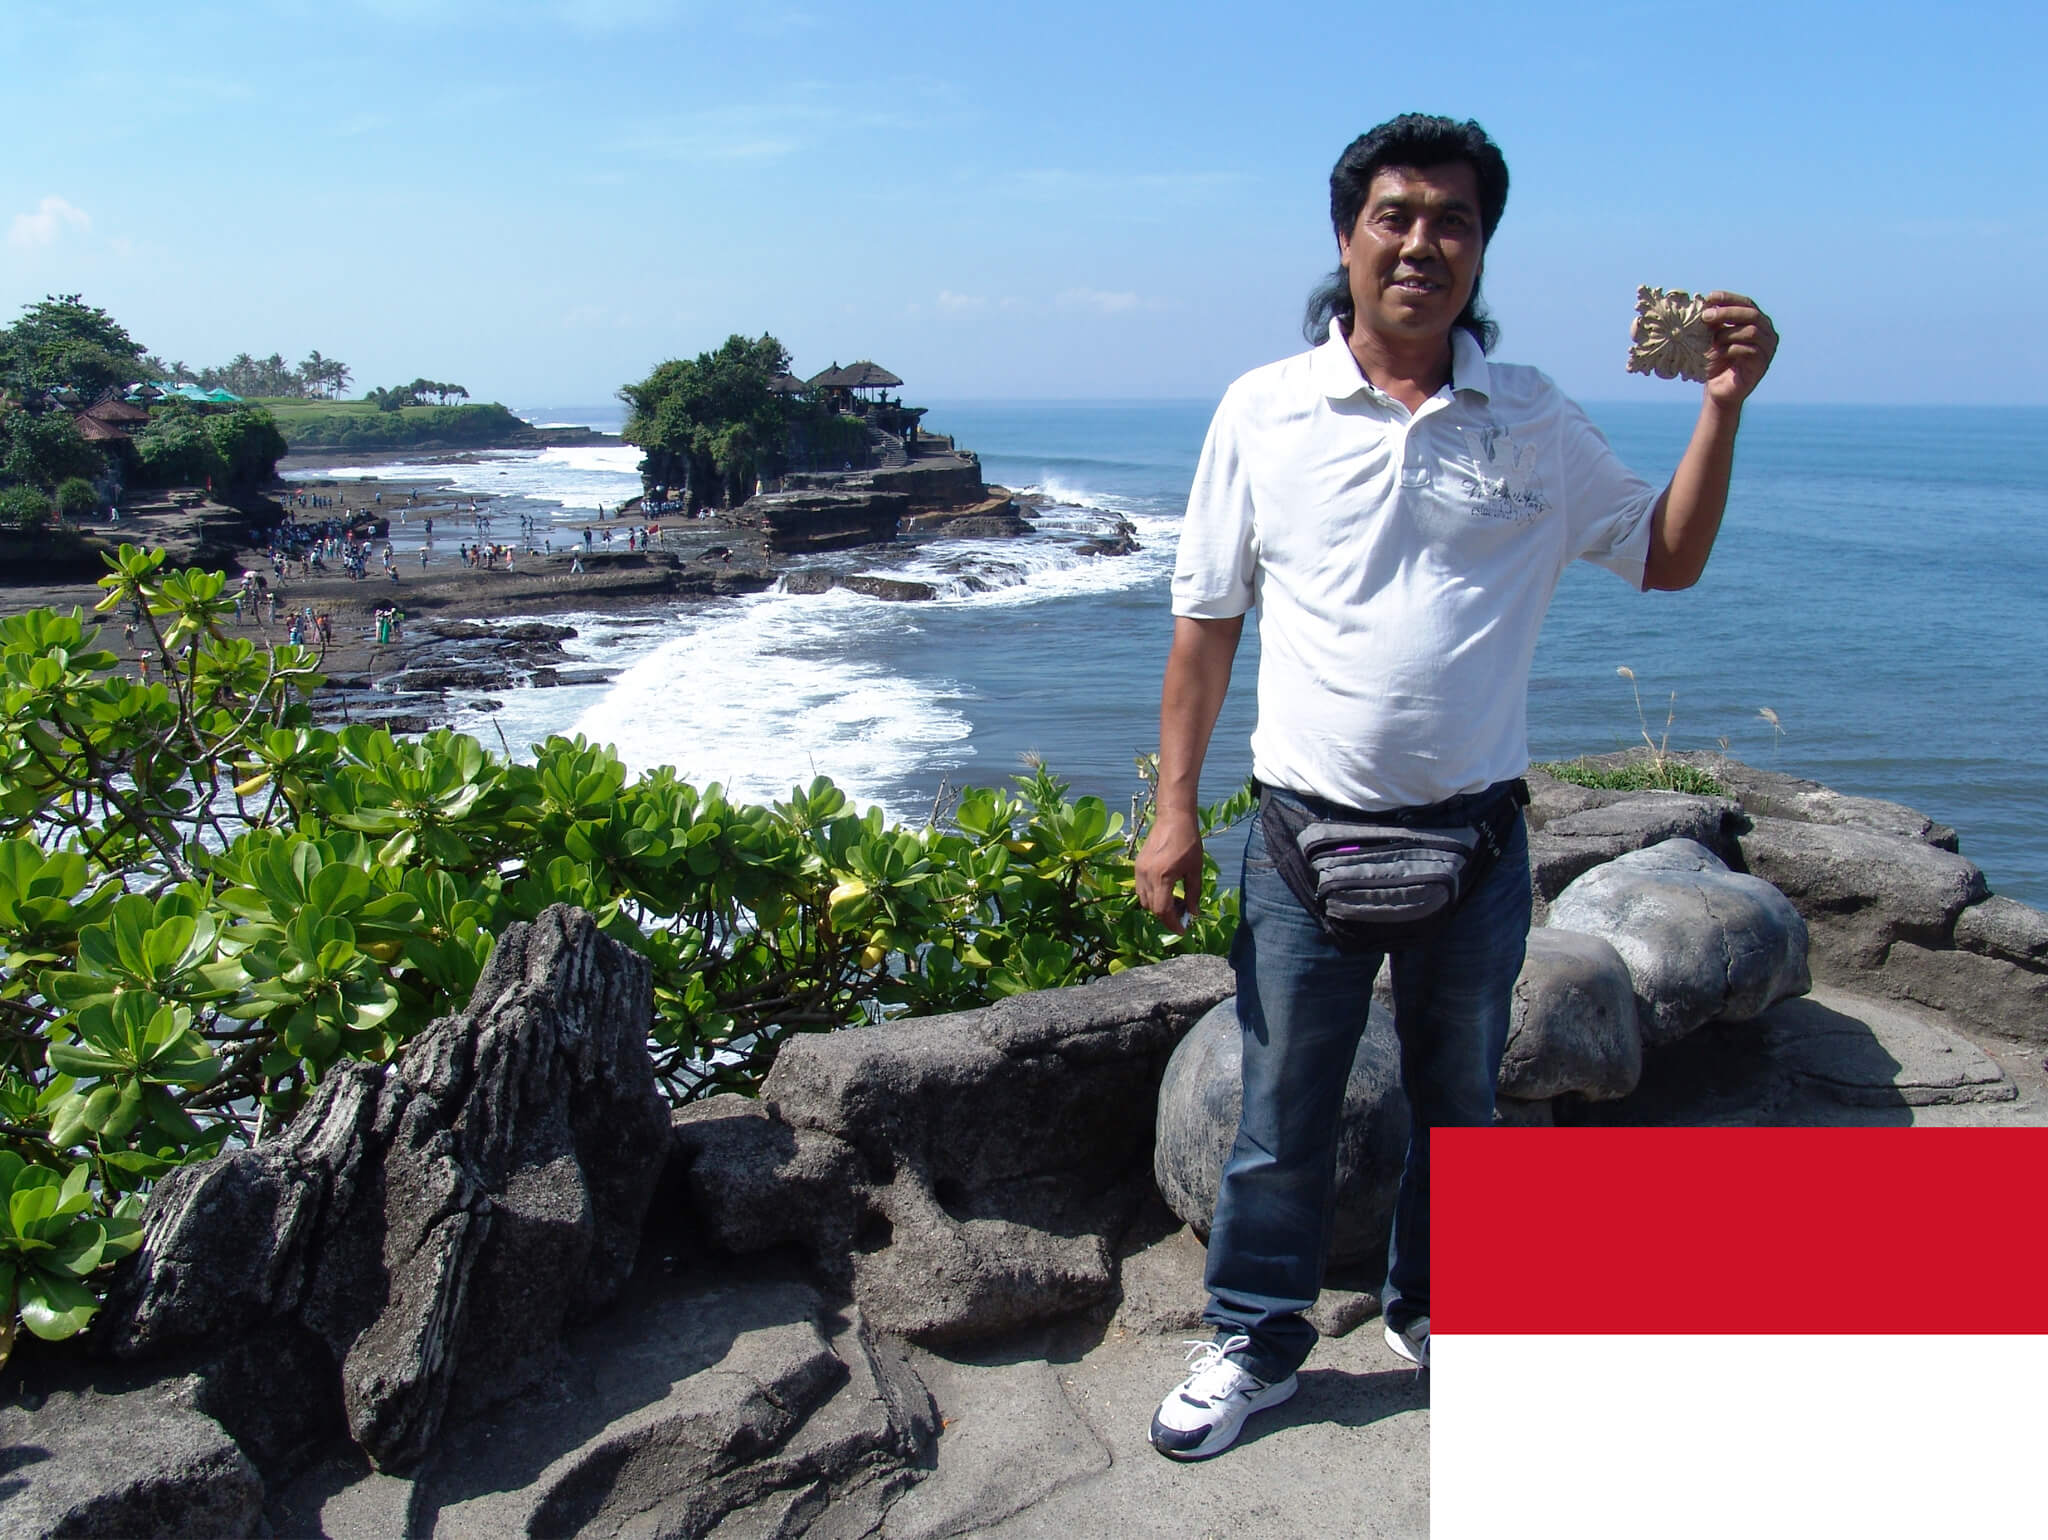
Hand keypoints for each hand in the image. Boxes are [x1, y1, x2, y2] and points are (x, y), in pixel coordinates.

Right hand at [1135, 810, 1204, 933]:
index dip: (1172, 923)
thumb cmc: (1188, 842)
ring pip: (1144, 900)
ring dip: (1158, 907)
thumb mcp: (1195, 870)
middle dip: (1167, 916)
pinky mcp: (1137, 866)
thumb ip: (1194, 894)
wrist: (1173, 819)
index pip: (1162, 911)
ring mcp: (1139, 871)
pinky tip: (1166, 890)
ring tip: (1175, 902)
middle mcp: (1147, 876)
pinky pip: (1140, 889)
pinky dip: (1152, 895)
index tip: (1183, 930)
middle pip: (1152, 908)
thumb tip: (1193, 913)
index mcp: (1163, 877)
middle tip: (1182, 915)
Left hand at [1700, 292, 1777, 406]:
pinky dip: (1730, 349)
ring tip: (1713, 342)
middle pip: (1751, 314)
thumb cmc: (1716, 362)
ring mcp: (1768, 349)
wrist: (1718, 390)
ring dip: (1727, 334)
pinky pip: (1748, 350)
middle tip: (1706, 316)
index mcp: (1758, 322)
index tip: (1710, 297)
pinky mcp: (1762, 364)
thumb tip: (1706, 302)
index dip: (1729, 298)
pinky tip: (1719, 353)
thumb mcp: (1713, 337)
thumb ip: (1715, 321)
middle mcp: (1767, 333)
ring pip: (1751, 331)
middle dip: (1727, 312)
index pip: (1747, 303)